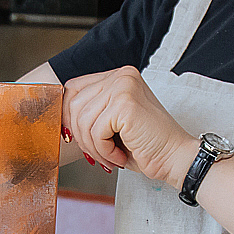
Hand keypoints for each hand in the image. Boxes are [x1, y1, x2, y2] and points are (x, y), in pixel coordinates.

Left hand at [62, 66, 200, 188]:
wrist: (175, 158)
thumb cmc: (145, 146)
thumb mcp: (111, 123)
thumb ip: (90, 113)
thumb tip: (58, 119)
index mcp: (118, 76)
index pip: (73, 88)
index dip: (68, 116)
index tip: (74, 137)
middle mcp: (121, 75)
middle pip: (74, 105)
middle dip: (81, 136)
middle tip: (99, 153)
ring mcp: (123, 86)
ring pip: (83, 121)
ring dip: (94, 147)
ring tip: (111, 156)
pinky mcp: (125, 104)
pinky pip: (95, 131)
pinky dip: (104, 151)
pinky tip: (120, 155)